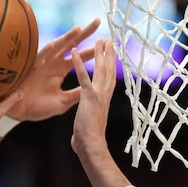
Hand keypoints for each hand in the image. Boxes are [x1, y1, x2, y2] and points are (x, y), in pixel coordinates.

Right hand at [7, 20, 100, 122]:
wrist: (21, 112)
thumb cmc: (38, 106)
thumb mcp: (63, 101)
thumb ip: (77, 93)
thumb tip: (92, 89)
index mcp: (61, 69)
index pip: (80, 57)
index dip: (93, 50)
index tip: (107, 43)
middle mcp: (54, 62)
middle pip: (72, 44)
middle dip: (85, 33)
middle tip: (97, 22)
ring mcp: (43, 63)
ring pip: (57, 47)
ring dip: (67, 38)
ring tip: (79, 29)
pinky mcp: (32, 68)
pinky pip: (40, 57)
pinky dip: (47, 51)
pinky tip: (55, 44)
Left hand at [70, 38, 115, 155]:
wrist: (92, 147)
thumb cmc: (89, 143)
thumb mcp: (87, 131)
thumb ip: (83, 130)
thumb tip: (76, 142)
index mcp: (104, 102)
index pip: (108, 81)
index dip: (110, 68)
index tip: (111, 57)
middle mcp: (104, 96)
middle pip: (108, 71)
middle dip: (109, 55)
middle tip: (109, 41)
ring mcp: (98, 95)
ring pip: (100, 70)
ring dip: (99, 54)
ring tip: (100, 40)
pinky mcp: (89, 97)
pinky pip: (83, 77)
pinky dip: (78, 64)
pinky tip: (75, 51)